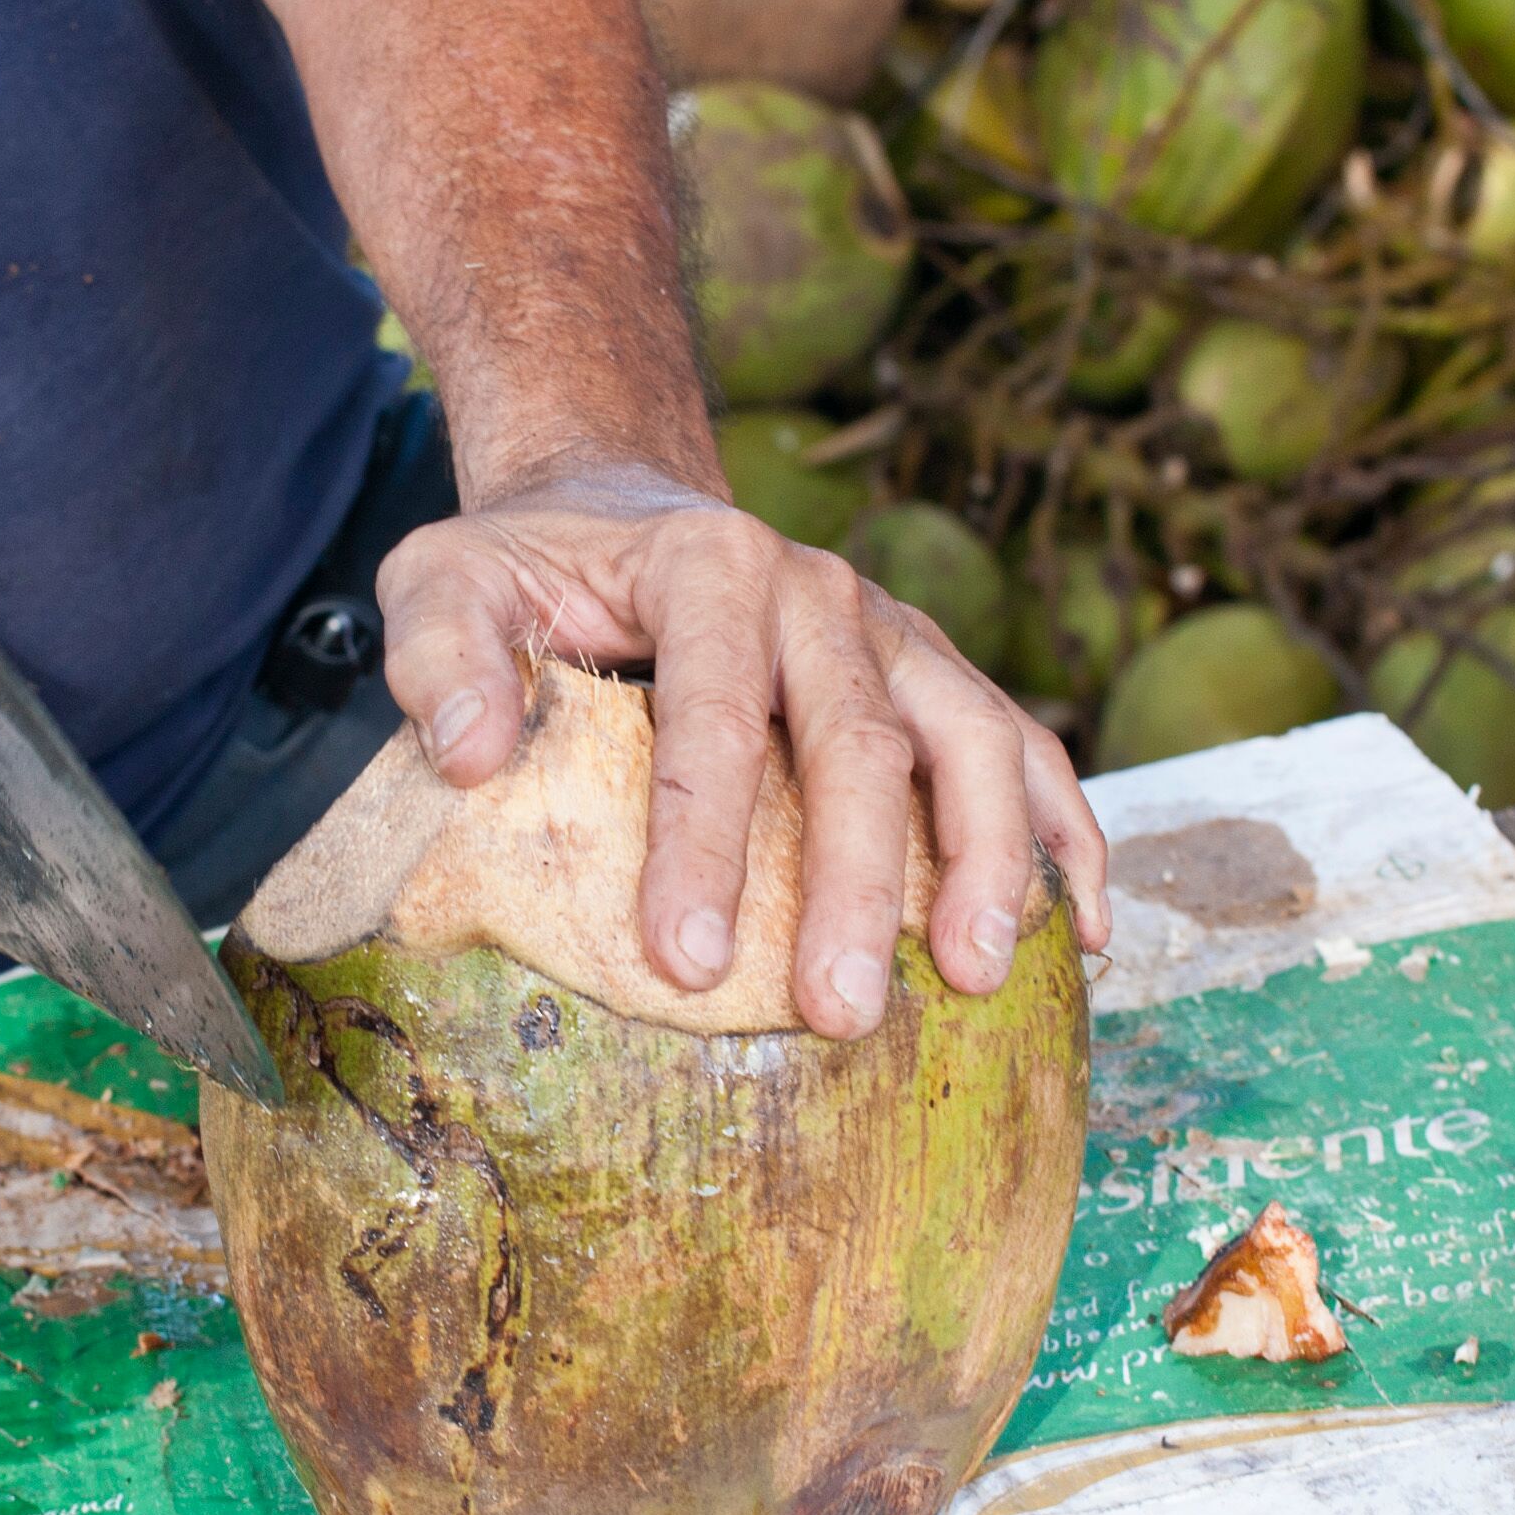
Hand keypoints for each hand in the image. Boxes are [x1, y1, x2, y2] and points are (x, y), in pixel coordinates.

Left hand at [376, 467, 1111, 1038]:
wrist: (619, 500)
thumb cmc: (531, 566)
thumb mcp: (444, 580)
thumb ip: (439, 656)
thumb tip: (473, 755)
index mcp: (710, 564)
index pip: (717, 713)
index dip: (704, 838)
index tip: (683, 957)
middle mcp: (822, 590)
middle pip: (862, 742)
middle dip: (857, 886)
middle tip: (840, 1013)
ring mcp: (893, 630)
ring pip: (973, 738)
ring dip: (985, 862)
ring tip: (974, 978)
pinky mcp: (931, 674)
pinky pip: (1020, 748)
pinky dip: (1060, 833)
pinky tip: (1075, 933)